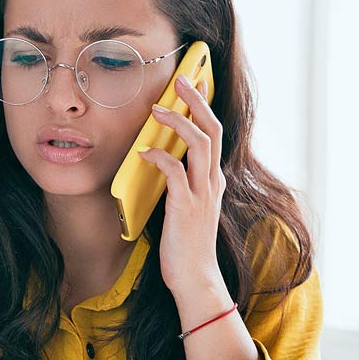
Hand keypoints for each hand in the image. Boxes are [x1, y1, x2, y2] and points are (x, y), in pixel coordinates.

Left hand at [137, 74, 225, 296]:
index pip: (215, 133)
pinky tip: (144, 152)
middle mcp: (212, 183)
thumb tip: (161, 160)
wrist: (195, 279)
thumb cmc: (185, 245)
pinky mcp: (186, 208)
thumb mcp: (187, 207)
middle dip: (197, 101)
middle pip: (212, 130)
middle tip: (180, 80)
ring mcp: (202, 195)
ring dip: (179, 122)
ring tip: (157, 109)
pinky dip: (160, 158)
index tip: (197, 82)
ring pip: (199, 145)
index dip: (206, 106)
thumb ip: (181, 183)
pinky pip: (176, 173)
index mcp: (213, 181)